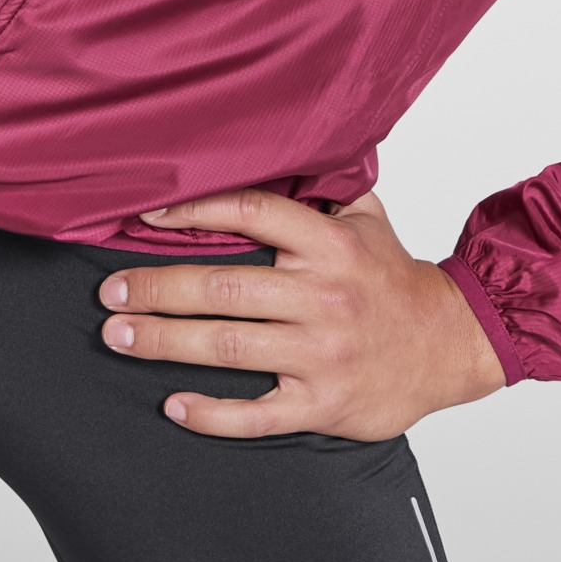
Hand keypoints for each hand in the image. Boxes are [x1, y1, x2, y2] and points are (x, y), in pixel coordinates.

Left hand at [98, 187, 505, 439]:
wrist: (451, 344)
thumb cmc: (394, 279)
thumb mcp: (366, 218)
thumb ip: (318, 188)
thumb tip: (265, 148)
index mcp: (330, 244)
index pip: (253, 213)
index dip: (195, 210)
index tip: (145, 216)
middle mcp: (324, 295)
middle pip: (223, 288)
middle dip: (158, 288)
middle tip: (109, 290)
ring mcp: (322, 353)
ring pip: (228, 347)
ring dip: (165, 342)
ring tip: (119, 334)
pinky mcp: (322, 403)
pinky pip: (256, 414)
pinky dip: (210, 413)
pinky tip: (173, 405)